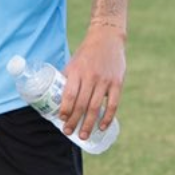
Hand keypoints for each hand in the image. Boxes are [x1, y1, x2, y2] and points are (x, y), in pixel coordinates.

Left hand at [59, 24, 126, 141]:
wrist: (107, 38)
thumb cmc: (86, 53)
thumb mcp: (73, 63)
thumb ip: (68, 79)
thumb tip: (58, 99)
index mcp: (76, 71)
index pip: (69, 95)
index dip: (65, 109)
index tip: (61, 119)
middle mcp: (90, 77)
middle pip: (81, 104)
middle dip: (74, 121)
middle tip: (69, 133)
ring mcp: (104, 81)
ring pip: (95, 107)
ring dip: (88, 124)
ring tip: (83, 136)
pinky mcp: (117, 83)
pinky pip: (113, 104)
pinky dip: (107, 118)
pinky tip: (101, 127)